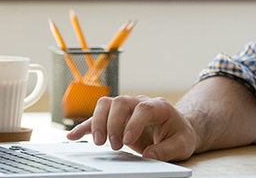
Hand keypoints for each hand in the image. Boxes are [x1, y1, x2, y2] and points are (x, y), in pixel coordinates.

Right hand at [66, 95, 198, 161]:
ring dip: (99, 122)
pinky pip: (97, 118)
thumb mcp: (182, 145)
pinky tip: (73, 136)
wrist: (177, 129)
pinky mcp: (116, 118)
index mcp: (159, 107)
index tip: (127, 140)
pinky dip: (84, 126)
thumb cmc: (179, 135)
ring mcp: (127, 109)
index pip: (143, 107)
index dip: (133, 122)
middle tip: (114, 145)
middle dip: (113, 123)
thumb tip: (148, 154)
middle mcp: (140, 102)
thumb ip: (167, 149)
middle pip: (121, 102)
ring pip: (106, 104)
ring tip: (99, 143)